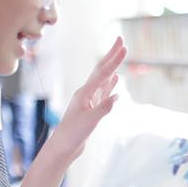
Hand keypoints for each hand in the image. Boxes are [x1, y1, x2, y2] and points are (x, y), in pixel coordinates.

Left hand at [46, 38, 126, 159]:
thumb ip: (103, 108)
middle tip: (121, 40)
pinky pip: (104, 90)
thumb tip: (117, 96)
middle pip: (101, 69)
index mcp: (84, 93)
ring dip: (112, 66)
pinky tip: (116, 78)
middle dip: (111, 55)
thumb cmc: (73, 134)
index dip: (114, 60)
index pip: (102, 73)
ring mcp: (89, 99)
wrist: (63, 146)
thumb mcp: (89, 121)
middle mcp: (86, 92)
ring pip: (103, 78)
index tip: (124, 47)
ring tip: (119, 54)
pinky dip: (111, 83)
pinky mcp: (92, 107)